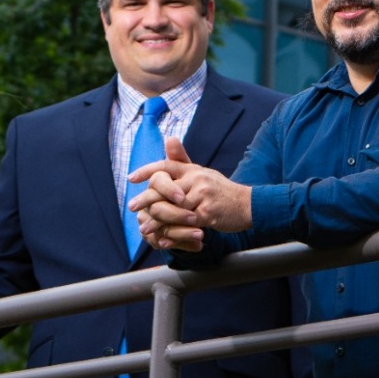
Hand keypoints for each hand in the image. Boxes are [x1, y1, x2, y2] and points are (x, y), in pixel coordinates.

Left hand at [127, 137, 251, 250]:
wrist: (247, 204)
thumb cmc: (221, 190)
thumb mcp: (202, 172)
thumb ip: (182, 160)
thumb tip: (169, 138)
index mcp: (192, 169)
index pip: (165, 165)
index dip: (147, 171)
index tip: (131, 179)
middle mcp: (196, 179)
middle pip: (164, 187)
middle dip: (146, 198)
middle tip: (132, 207)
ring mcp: (202, 195)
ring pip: (172, 208)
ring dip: (156, 220)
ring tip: (144, 228)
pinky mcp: (208, 213)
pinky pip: (185, 223)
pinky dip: (173, 233)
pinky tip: (163, 238)